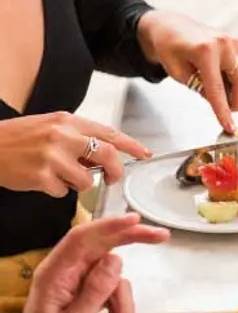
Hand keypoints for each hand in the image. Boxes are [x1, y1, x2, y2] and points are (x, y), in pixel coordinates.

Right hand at [0, 113, 150, 196]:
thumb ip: (78, 138)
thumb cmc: (18, 139)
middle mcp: (63, 135)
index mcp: (67, 121)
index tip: (145, 154)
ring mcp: (53, 156)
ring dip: (78, 184)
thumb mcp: (50, 127)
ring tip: (58, 176)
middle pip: (107, 155)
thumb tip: (104, 157)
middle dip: (116, 171)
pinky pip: (63, 192)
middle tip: (113, 179)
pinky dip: (56, 191)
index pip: (109, 133)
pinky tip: (41, 181)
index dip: (131, 145)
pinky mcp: (42, 176)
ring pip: (87, 180)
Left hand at [17, 214, 168, 312]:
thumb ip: (94, 291)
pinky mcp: (90, 294)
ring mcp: (80, 283)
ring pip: (116, 282)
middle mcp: (68, 272)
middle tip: (162, 236)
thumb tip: (116, 259)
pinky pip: (115, 296)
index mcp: (56, 274)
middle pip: (104, 246)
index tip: (136, 221)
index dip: (110, 226)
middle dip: (133, 241)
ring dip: (124, 311)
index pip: (83, 239)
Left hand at [137, 11, 237, 132]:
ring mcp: (234, 42)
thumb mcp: (178, 74)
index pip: (218, 89)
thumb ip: (200, 89)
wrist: (170, 26)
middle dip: (237, 101)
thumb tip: (220, 103)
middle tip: (226, 111)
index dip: (224, 111)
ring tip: (215, 88)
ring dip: (234, 90)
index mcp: (205, 50)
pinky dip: (234, 80)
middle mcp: (224, 44)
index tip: (230, 127)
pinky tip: (219, 77)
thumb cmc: (170, 48)